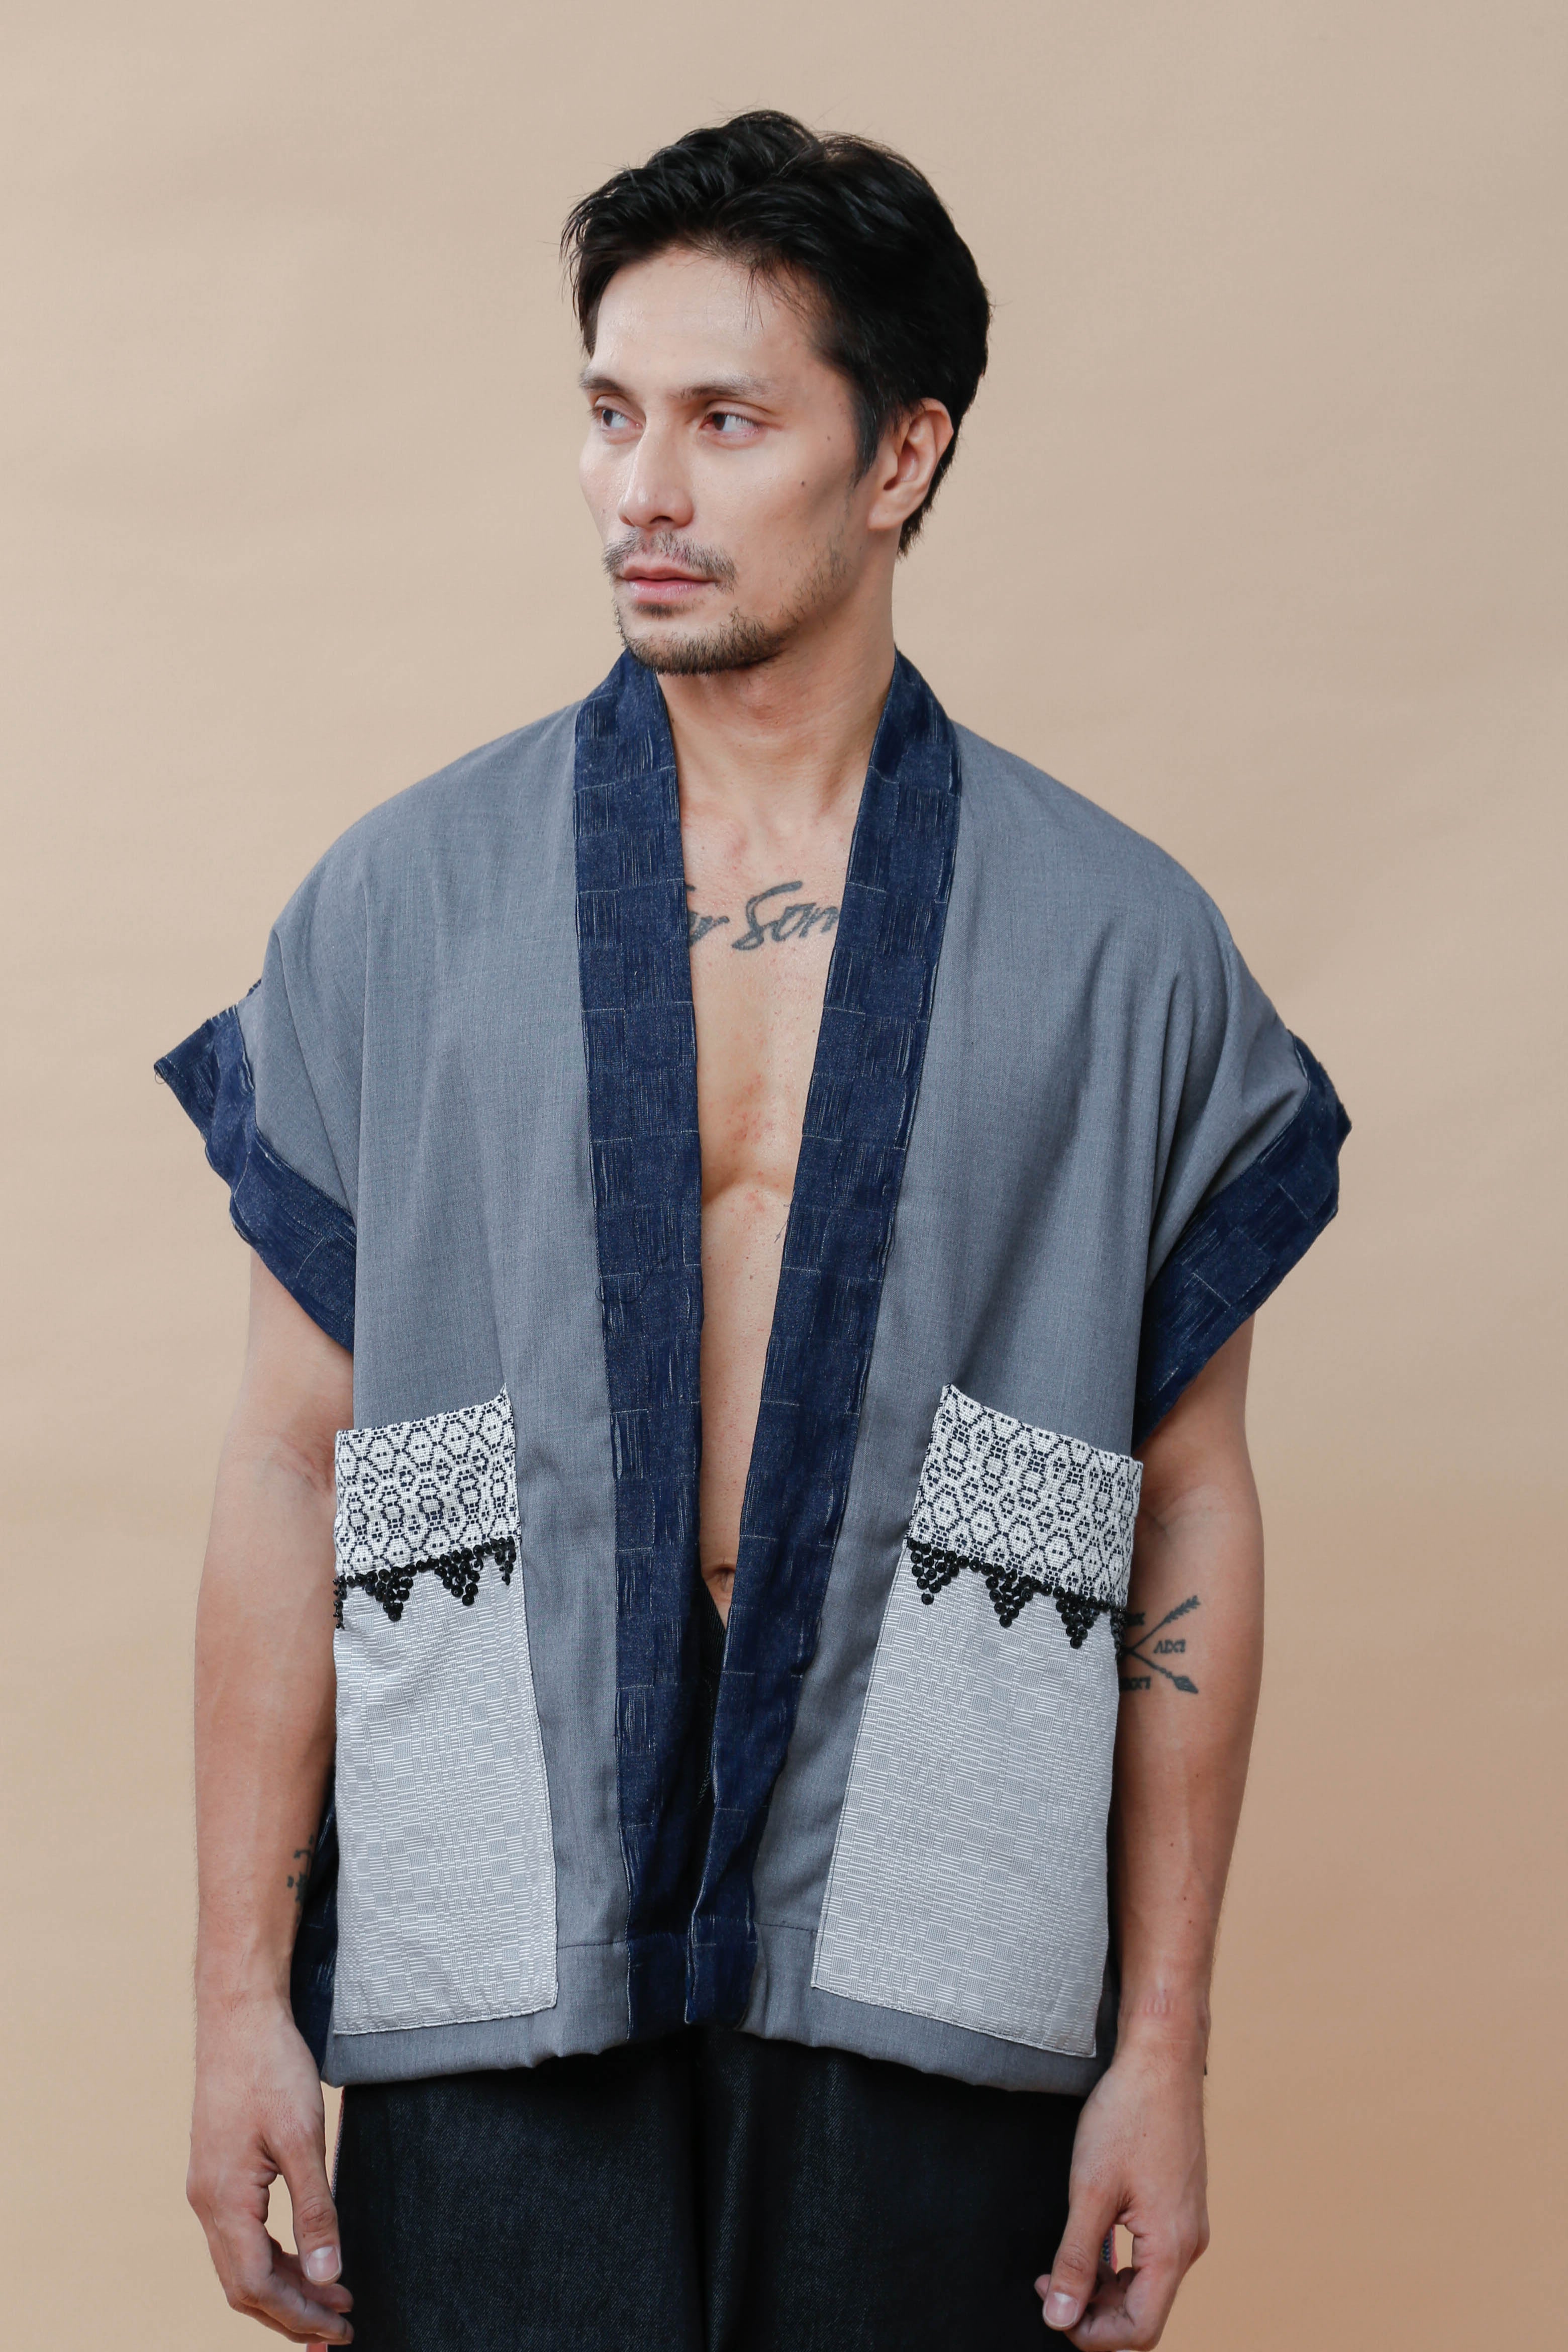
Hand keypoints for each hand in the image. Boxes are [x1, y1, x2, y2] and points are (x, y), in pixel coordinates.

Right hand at [187, 1994, 352, 2342]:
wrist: (239, 2016)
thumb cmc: (270, 2067)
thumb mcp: (303, 2138)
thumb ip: (316, 2208)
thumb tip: (329, 2273)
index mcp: (223, 2201)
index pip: (258, 2287)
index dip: (300, 2314)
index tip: (341, 2328)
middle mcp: (207, 2203)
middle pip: (244, 2287)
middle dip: (292, 2313)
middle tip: (340, 2327)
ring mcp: (208, 2189)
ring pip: (241, 2265)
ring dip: (284, 2288)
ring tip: (331, 2298)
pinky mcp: (218, 2173)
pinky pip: (240, 2237)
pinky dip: (273, 2258)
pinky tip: (304, 2257)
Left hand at [1036, 2029, 1209, 2346]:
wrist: (1161, 2059)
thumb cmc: (1128, 2115)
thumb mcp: (1090, 2191)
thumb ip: (1076, 2259)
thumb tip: (1060, 2317)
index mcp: (1173, 2248)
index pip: (1140, 2329)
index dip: (1093, 2334)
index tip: (1054, 2310)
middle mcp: (1189, 2243)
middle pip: (1144, 2311)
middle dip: (1094, 2310)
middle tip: (1049, 2284)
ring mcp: (1187, 2223)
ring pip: (1147, 2284)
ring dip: (1104, 2286)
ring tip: (1062, 2262)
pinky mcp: (1179, 2205)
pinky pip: (1151, 2255)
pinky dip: (1119, 2261)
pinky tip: (1090, 2238)